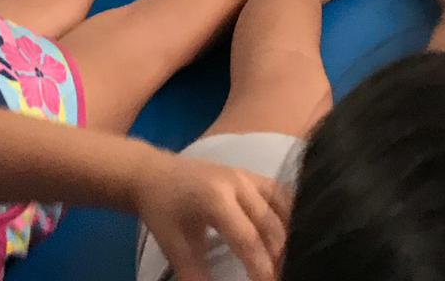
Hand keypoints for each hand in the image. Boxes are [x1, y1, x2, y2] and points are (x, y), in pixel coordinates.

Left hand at [135, 157, 289, 280]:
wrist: (152, 173)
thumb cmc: (163, 210)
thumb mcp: (175, 247)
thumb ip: (196, 276)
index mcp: (217, 199)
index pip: (249, 241)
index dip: (263, 270)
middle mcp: (238, 183)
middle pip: (270, 226)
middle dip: (279, 258)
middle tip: (282, 279)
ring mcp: (246, 175)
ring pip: (281, 207)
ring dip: (289, 236)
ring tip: (287, 262)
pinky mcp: (248, 173)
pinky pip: (278, 193)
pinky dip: (289, 214)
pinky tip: (292, 233)